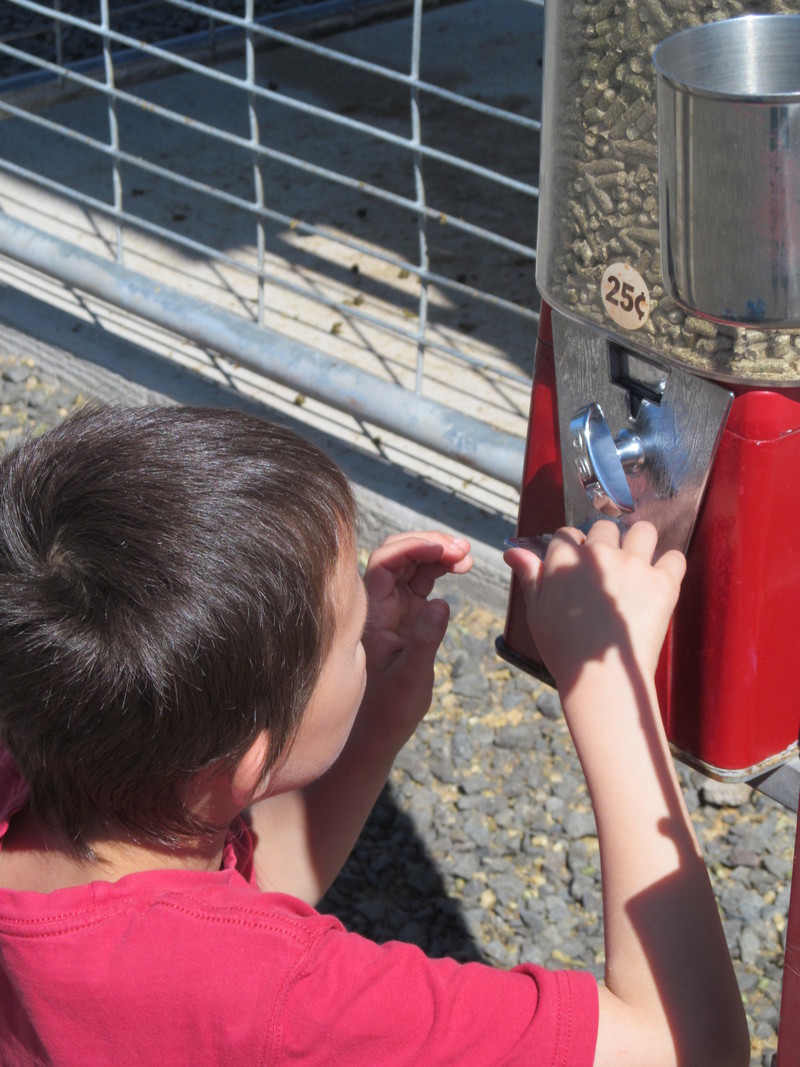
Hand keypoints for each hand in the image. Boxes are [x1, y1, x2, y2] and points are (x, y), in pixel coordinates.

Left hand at [357, 531, 471, 745]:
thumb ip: (425, 640)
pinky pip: (420, 580)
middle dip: (429, 544)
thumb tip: (442, 603)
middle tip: (463, 550)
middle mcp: (378, 604)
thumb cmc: (387, 709)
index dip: (413, 547)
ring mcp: (391, 606)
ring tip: (467, 557)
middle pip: (398, 554)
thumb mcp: (411, 678)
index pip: (385, 563)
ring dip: (437, 553)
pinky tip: (460, 568)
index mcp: (373, 613)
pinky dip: (439, 569)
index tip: (444, 550)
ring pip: (410, 563)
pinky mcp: (404, 613)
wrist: (374, 730)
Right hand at [504, 521, 684, 692]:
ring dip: (641, 543)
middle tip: (608, 569)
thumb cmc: (565, 650)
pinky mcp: (662, 583)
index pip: (568, 533)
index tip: (579, 567)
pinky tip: (661, 580)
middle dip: (607, 542)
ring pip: (644, 532)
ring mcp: (634, 566)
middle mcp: (600, 555)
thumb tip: (513, 551)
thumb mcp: (537, 613)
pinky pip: (675, 558)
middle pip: (606, 528)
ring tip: (638, 564)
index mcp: (566, 560)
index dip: (573, 548)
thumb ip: (530, 576)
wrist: (601, 680)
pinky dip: (670, 566)